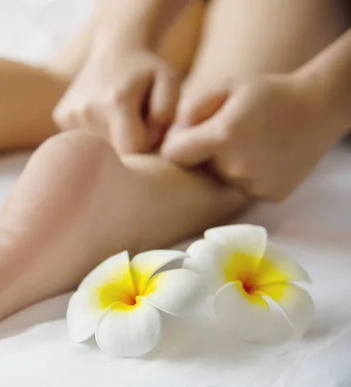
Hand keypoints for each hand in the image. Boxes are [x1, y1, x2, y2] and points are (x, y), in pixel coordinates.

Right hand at [53, 47, 179, 153]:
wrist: (116, 47)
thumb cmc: (148, 69)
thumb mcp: (170, 81)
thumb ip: (168, 111)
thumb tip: (146, 142)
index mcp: (116, 102)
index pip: (133, 149)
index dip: (147, 141)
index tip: (149, 124)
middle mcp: (87, 110)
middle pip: (115, 150)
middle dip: (130, 141)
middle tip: (136, 117)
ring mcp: (70, 114)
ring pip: (99, 147)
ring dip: (114, 137)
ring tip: (119, 114)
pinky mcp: (61, 116)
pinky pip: (84, 140)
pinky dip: (97, 132)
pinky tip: (103, 113)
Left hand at [161, 75, 340, 200]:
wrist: (319, 108)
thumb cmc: (268, 92)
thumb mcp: (226, 86)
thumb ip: (191, 107)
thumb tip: (171, 134)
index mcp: (223, 136)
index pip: (173, 154)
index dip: (175, 143)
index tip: (186, 135)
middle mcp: (237, 166)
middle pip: (198, 168)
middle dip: (202, 154)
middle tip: (225, 135)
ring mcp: (255, 185)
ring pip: (220, 180)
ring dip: (225, 166)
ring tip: (248, 144)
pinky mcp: (270, 195)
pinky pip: (243, 188)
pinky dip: (247, 176)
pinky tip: (262, 157)